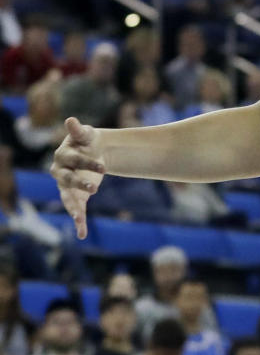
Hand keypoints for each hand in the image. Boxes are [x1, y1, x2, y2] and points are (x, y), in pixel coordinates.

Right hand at [51, 117, 104, 238]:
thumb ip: (78, 130)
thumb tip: (71, 120)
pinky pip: (75, 209)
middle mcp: (60, 172)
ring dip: (73, 208)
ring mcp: (66, 186)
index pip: (75, 161)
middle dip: (81, 184)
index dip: (88, 164)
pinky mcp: (74, 197)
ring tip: (79, 218)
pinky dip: (79, 222)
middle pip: (69, 180)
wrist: (91, 151)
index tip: (104, 168)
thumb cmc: (87, 141)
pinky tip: (82, 234)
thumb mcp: (85, 135)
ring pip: (68, 198)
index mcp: (62, 156)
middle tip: (95, 188)